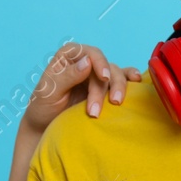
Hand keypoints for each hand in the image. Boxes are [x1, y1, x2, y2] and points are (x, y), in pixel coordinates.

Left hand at [21, 41, 142, 134]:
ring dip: (118, 89)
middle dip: (106, 87)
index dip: (99, 63)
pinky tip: (137, 82)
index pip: (89, 53)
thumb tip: (88, 61)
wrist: (46, 128)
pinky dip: (130, 79)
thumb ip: (68, 76)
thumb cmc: (43, 108)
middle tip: (97, 110)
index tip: (103, 78)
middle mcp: (85, 61)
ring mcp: (96, 75)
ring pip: (115, 75)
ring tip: (116, 105)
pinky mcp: (105, 87)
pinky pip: (122, 78)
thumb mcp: (49, 91)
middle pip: (105, 67)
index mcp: (69, 56)